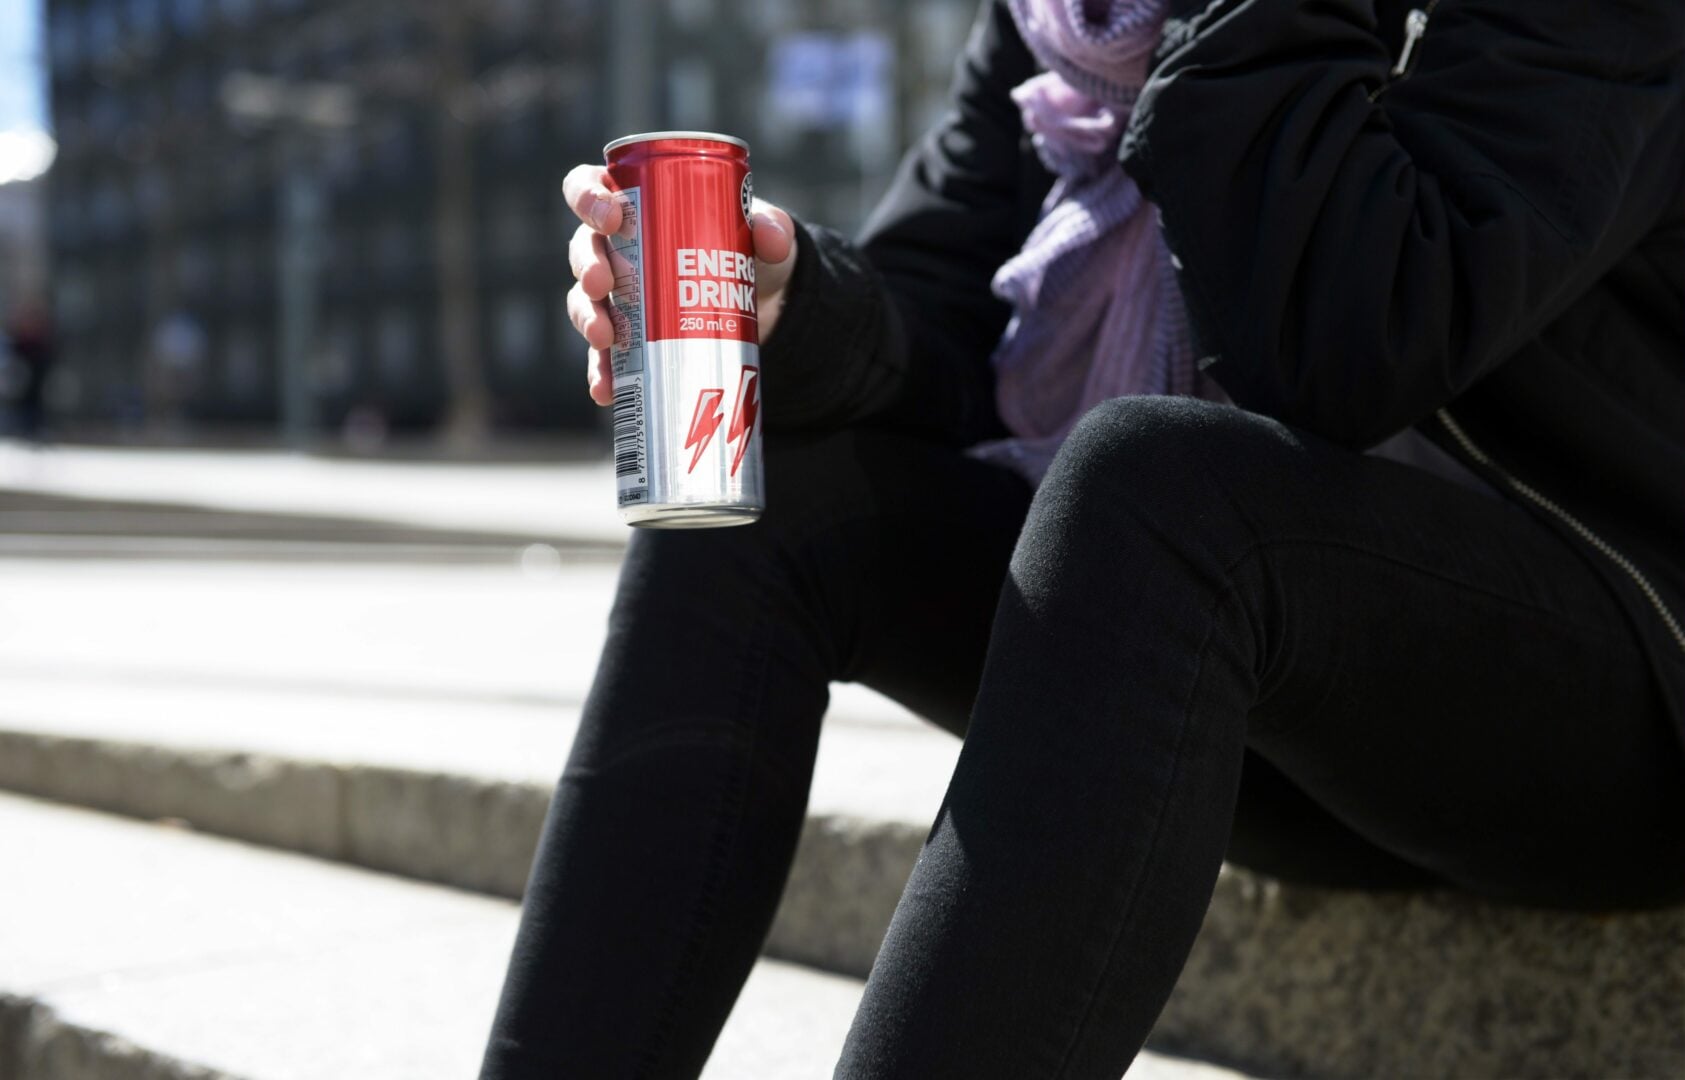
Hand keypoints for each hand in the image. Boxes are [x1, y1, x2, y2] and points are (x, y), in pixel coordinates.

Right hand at [563, 164, 798, 406]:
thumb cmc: (748, 248)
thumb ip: (772, 228)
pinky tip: (606, 389)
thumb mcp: (764, 233)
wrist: (761, 304)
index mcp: (635, 205)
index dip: (587, 197)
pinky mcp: (629, 338)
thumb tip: (771, 239)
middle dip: (587, 266)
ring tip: (604, 338)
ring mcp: (618, 295)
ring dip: (587, 319)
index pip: (590, 187)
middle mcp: (616, 247)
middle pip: (583, 248)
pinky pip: (605, 355)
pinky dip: (602, 372)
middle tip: (604, 283)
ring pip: (585, 301)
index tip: (610, 216)